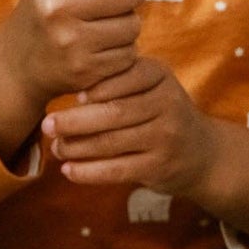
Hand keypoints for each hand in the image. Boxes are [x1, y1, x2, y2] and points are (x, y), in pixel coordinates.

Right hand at [0, 0, 144, 157]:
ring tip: (105, 27)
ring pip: (133, 25)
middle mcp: (56, 9)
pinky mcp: (85, 70)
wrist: (15, 67)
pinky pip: (129, 54)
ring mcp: (71, 43)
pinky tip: (102, 50)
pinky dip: (123, 52)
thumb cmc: (43, 16)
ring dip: (127, 26)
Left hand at [44, 56, 214, 195]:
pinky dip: (89, 172)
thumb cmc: (159, 113)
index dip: (95, 88)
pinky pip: (117, 170)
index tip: (72, 96)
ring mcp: (165, 137)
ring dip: (76, 148)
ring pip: (111, 143)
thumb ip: (117, 82)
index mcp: (160, 76)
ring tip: (55, 148)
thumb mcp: (149, 86)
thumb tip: (71, 90)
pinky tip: (68, 171)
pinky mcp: (159, 167)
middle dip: (75, 121)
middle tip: (46, 125)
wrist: (202, 153)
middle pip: (113, 112)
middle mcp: (167, 104)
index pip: (122, 77)